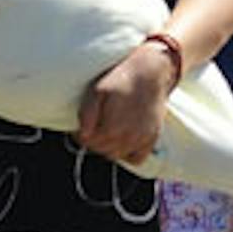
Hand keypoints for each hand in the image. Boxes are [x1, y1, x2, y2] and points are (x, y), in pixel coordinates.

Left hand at [75, 40, 178, 164]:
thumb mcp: (97, 91)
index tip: (80, 126)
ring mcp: (142, 140)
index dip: (80, 135)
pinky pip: (136, 159)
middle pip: (101, 150)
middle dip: (94, 140)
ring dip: (109, 147)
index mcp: (111, 128)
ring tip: (108, 130)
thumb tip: (82, 135)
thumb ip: (87, 114)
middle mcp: (128, 138)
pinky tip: (124, 140)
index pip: (88, 143)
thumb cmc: (121, 79)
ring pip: (116, 156)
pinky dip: (128, 154)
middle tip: (94, 126)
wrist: (151, 72)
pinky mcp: (152, 138)